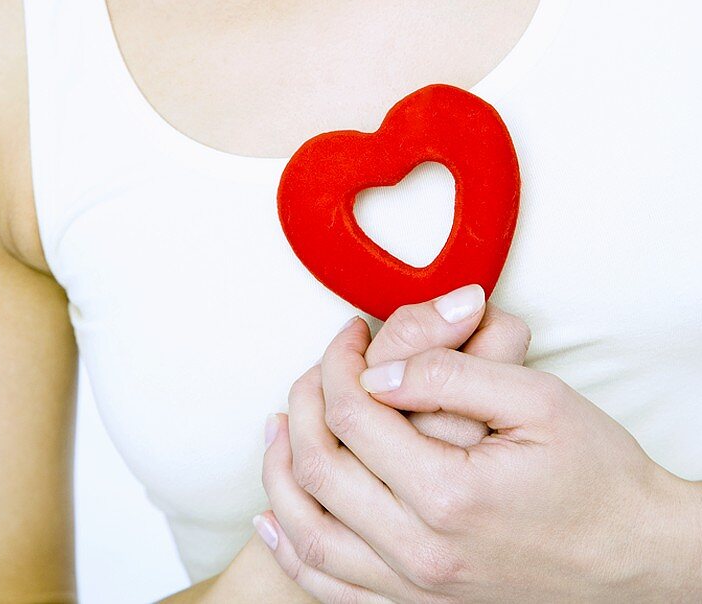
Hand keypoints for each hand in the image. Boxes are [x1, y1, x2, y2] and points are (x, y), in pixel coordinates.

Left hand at [258, 304, 699, 602]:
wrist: (636, 557)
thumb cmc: (596, 475)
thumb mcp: (539, 400)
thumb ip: (452, 375)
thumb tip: (380, 370)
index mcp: (448, 494)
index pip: (354, 414)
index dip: (339, 361)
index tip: (349, 333)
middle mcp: (422, 551)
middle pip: (319, 470)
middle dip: (304, 403)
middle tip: (318, 367)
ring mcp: (419, 589)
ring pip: (310, 535)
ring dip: (280, 474)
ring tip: (276, 426)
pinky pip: (331, 587)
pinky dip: (293, 550)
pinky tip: (275, 520)